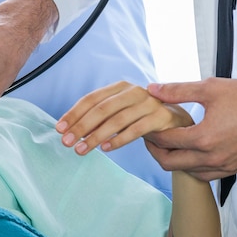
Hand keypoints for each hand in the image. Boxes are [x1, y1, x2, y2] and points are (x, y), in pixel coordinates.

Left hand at [56, 81, 193, 154]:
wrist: (177, 124)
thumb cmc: (141, 119)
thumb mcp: (119, 114)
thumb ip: (98, 118)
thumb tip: (68, 129)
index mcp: (119, 87)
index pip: (91, 99)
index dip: (74, 113)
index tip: (59, 128)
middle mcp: (133, 91)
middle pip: (101, 109)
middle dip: (81, 126)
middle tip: (66, 142)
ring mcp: (148, 102)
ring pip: (116, 120)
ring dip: (95, 136)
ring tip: (81, 149)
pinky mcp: (161, 116)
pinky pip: (135, 130)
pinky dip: (118, 140)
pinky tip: (105, 148)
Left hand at [145, 74, 236, 180]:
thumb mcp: (209, 88)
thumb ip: (177, 91)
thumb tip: (152, 89)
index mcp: (204, 138)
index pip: (166, 141)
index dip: (151, 133)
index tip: (145, 126)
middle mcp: (213, 158)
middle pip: (171, 164)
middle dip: (156, 151)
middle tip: (150, 138)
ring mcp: (226, 166)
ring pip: (189, 173)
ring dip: (175, 161)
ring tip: (170, 144)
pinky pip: (208, 175)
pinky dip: (194, 167)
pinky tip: (191, 152)